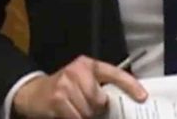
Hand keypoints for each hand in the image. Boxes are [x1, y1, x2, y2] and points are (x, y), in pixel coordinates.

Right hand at [12, 55, 147, 117]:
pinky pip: (76, 118)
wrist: (33, 92)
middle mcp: (78, 70)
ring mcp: (66, 84)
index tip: (143, 97)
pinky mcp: (57, 99)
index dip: (130, 85)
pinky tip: (67, 114)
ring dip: (84, 116)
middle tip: (88, 108)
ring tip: (75, 110)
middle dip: (96, 109)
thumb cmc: (63, 88)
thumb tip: (123, 101)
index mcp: (89, 65)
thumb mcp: (82, 80)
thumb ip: (99, 87)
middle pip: (100, 100)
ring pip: (88, 111)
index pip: (114, 73)